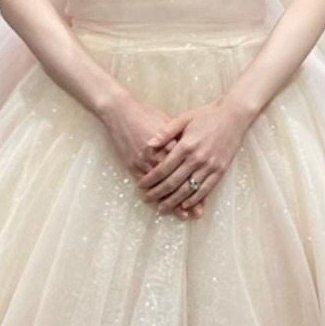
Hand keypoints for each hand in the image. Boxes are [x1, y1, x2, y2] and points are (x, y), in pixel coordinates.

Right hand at [99, 90, 201, 220]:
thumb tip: (193, 152)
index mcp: (171, 145)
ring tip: (180, 214)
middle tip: (195, 213)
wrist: (120, 111)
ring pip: (161, 186)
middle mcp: (158, 156)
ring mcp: (144, 162)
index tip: (204, 198)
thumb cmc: (146, 114)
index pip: (187, 170)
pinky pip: (145, 184)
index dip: (196, 184)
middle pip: (176, 182)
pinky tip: (159, 204)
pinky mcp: (132, 164)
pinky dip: (153, 194)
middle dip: (187, 199)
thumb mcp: (168, 122)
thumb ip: (181, 139)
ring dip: (171, 201)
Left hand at [135, 96, 256, 215]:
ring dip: (173, 201)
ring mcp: (210, 166)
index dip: (150, 179)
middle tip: (147, 199)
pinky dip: (194, 200)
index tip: (141, 186)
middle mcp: (197, 158)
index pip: (163, 168)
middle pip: (173, 182)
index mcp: (186, 145)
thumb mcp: (184, 118)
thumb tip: (149, 143)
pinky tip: (184, 205)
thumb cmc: (207, 115)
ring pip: (188, 189)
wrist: (234, 115)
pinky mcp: (220, 171)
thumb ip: (166, 131)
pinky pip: (205, 189)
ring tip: (162, 207)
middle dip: (158, 193)